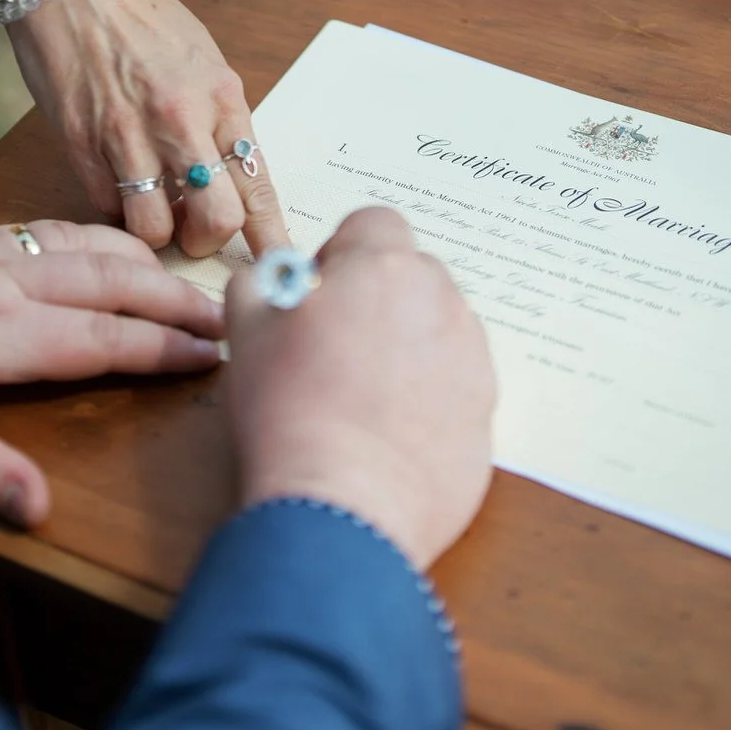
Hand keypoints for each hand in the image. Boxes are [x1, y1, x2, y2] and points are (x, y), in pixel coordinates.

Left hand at [0, 221, 223, 524]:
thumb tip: (41, 508)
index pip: (104, 338)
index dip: (165, 348)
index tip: (220, 356)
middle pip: (108, 279)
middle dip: (174, 296)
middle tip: (231, 311)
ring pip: (79, 243)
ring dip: (140, 260)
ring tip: (184, 279)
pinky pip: (43, 229)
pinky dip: (92, 238)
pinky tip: (100, 250)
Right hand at [8, 0, 291, 260]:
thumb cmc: (136, 11)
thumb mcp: (200, 57)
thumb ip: (217, 116)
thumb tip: (227, 174)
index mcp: (221, 95)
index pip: (258, 184)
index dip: (271, 237)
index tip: (280, 264)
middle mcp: (180, 119)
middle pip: (216, 220)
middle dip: (207, 242)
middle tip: (195, 234)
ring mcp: (127, 134)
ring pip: (155, 227)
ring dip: (156, 232)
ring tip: (149, 209)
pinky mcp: (78, 142)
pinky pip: (105, 205)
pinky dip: (114, 206)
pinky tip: (112, 180)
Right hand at [224, 208, 494, 569]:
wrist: (344, 506)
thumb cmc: (288, 414)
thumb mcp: (244, 332)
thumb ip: (259, 283)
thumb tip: (275, 279)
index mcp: (382, 268)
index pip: (374, 223)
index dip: (341, 251)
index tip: (319, 291)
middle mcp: (440, 302)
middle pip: (413, 274)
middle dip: (378, 296)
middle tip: (334, 345)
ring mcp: (471, 359)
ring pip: (439, 329)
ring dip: (406, 345)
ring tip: (360, 396)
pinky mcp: (486, 414)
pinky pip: (455, 385)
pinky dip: (428, 397)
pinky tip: (386, 431)